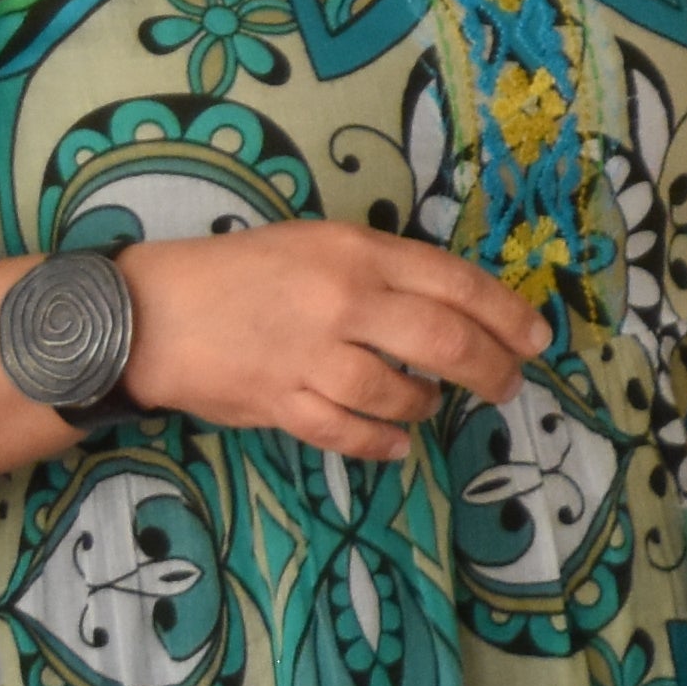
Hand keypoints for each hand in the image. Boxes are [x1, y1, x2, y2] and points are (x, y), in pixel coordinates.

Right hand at [124, 220, 544, 465]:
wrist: (150, 312)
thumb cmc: (241, 271)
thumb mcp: (318, 243)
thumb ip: (383, 270)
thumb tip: (454, 305)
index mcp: (356, 253)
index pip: (455, 283)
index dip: (506, 314)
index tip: (536, 337)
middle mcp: (340, 302)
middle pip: (444, 341)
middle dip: (490, 368)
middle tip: (508, 386)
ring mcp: (310, 357)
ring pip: (400, 393)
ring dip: (429, 405)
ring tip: (433, 404)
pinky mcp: (280, 403)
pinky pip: (349, 432)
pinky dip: (383, 441)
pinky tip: (400, 442)